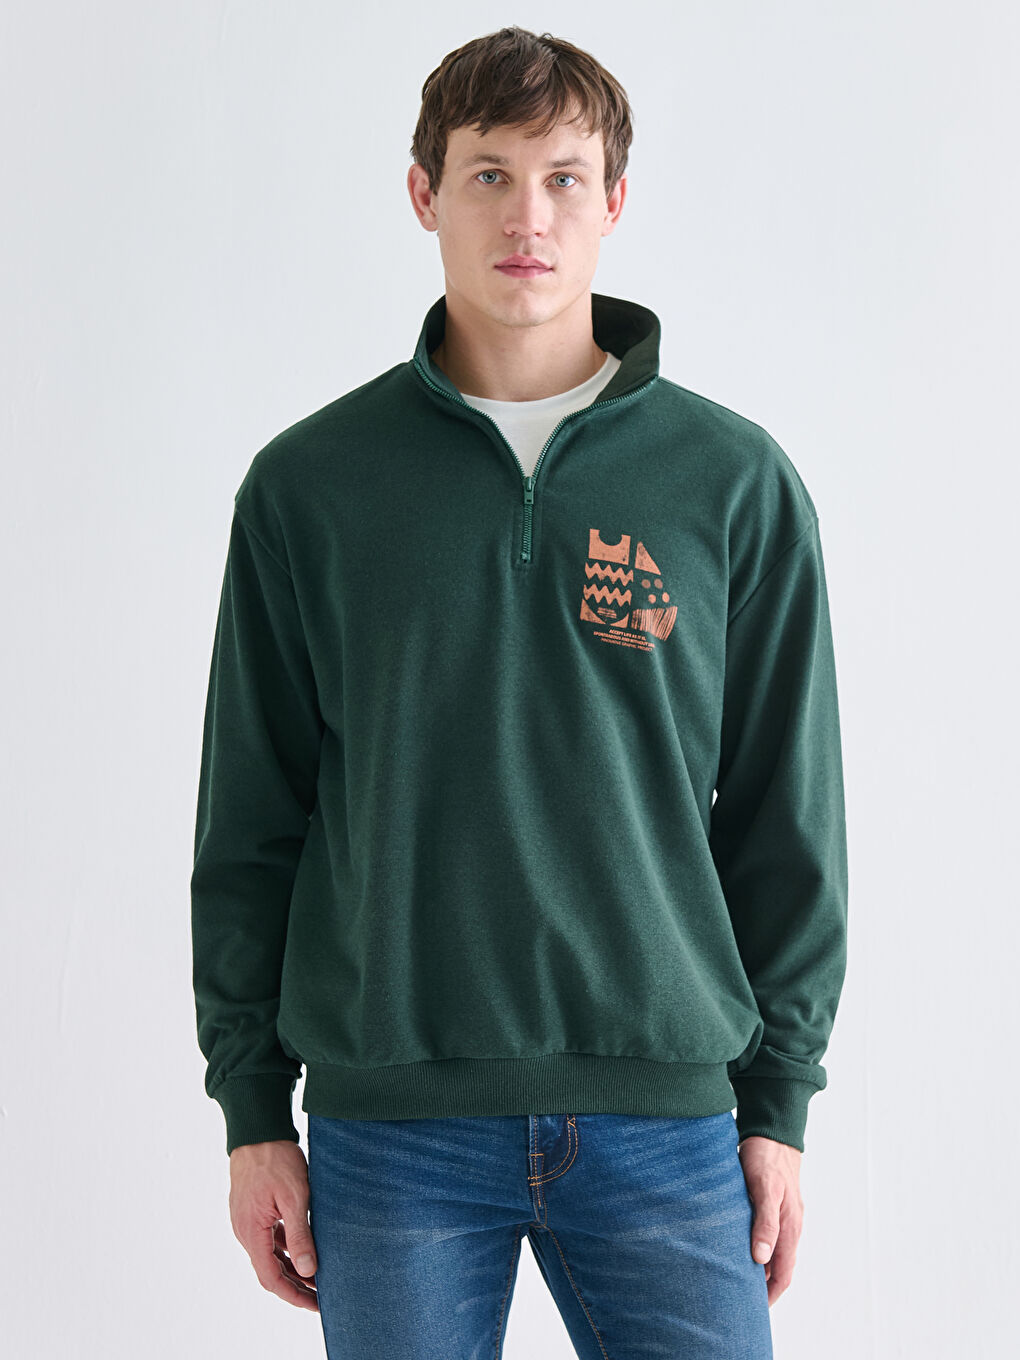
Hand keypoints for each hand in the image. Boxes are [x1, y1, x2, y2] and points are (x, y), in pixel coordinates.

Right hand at [228, 1139, 319, 1310]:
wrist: (258, 1132)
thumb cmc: (276, 1160)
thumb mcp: (295, 1196)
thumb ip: (300, 1234)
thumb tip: (308, 1269)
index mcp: (252, 1232)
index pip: (271, 1278)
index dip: (294, 1295)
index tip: (315, 1304)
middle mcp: (246, 1232)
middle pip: (270, 1271)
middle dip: (296, 1286)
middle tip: (322, 1296)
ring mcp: (248, 1222)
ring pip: (270, 1256)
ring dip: (292, 1269)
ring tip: (318, 1277)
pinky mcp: (254, 1212)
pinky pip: (269, 1239)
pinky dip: (286, 1250)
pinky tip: (304, 1250)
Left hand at [737, 1134, 803, 1306]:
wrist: (774, 1130)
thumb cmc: (767, 1158)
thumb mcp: (764, 1189)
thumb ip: (765, 1223)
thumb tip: (761, 1259)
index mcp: (789, 1227)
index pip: (783, 1274)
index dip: (770, 1295)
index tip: (753, 1311)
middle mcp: (790, 1226)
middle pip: (780, 1268)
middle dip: (764, 1287)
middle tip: (741, 1301)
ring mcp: (785, 1216)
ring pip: (774, 1253)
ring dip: (760, 1269)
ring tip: (738, 1280)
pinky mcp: (775, 1205)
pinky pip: (769, 1236)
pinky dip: (758, 1249)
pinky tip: (740, 1248)